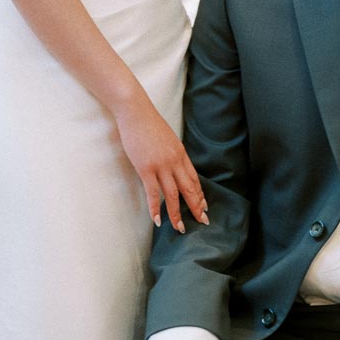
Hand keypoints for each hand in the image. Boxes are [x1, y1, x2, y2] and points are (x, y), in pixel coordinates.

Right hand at [114, 97, 208, 231]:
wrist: (136, 111)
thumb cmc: (148, 123)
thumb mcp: (167, 138)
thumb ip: (172, 153)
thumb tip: (173, 165)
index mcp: (180, 153)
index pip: (194, 178)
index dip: (200, 194)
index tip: (204, 207)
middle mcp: (174, 161)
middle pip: (189, 189)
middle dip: (196, 207)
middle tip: (203, 222)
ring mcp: (161, 165)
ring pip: (173, 195)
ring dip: (177, 214)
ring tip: (180, 228)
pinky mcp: (146, 168)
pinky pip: (153, 193)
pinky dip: (156, 208)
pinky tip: (158, 220)